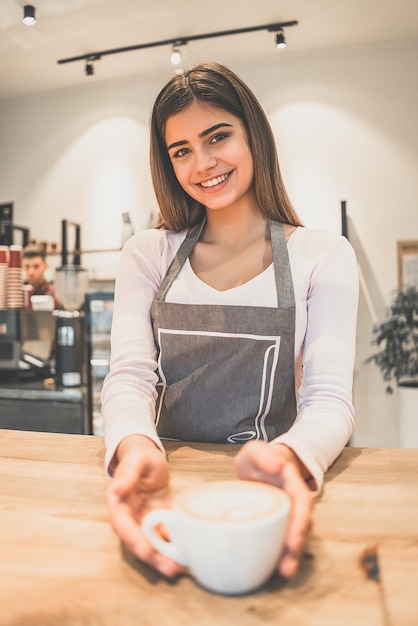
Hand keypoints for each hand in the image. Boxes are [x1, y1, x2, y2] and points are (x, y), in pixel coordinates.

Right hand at [106, 434, 184, 577]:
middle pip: (136, 540)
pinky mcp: (156, 523)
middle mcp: (128, 516)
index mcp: (118, 501)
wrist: (148, 459)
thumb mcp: (137, 459)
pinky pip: (162, 538)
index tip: (146, 551)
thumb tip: (117, 491)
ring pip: (149, 544)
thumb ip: (128, 474)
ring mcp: (141, 521)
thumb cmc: (140, 457)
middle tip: (169, 568)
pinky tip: (186, 556)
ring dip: (162, 558)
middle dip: (152, 556)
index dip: (133, 538)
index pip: (122, 523)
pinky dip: (172, 548)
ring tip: (179, 568)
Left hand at [234, 440, 313, 578]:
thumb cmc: (257, 460)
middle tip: (287, 566)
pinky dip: (282, 555)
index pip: (302, 502)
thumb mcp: (254, 451)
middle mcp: (294, 500)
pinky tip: (274, 569)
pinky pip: (284, 541)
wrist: (257, 466)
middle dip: (297, 546)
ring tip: (284, 572)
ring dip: (292, 556)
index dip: (300, 522)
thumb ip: (264, 455)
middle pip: (302, 525)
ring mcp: (289, 513)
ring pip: (296, 536)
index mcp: (291, 482)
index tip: (293, 540)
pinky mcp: (280, 524)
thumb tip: (279, 464)